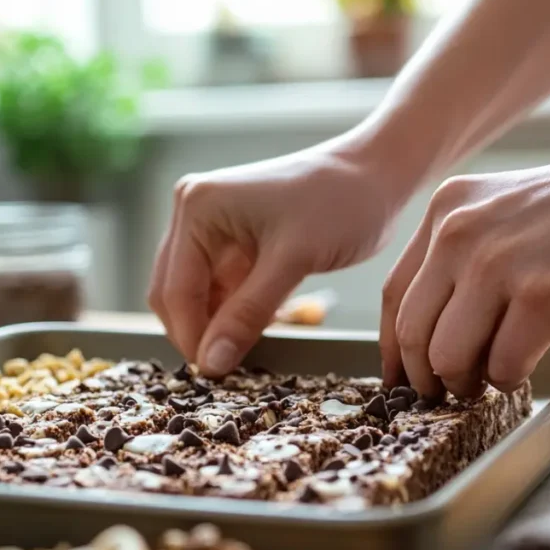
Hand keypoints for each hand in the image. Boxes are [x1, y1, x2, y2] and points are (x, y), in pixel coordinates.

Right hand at [148, 132, 413, 376]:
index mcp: (197, 207)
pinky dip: (228, 314)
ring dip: (212, 325)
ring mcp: (208, 226)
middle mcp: (192, 212)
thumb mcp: (292, 262)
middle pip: (172, 293)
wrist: (376, 173)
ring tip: (243, 353)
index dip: (191, 337)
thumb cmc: (340, 203)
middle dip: (196, 332)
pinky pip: (215, 289)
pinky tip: (252, 330)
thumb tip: (211, 364)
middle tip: (227, 370)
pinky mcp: (228, 240)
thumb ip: (247, 314)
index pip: (176, 289)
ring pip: (192, 295)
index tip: (215, 375)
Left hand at [381, 144, 549, 399]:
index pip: (394, 295)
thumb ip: (460, 256)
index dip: (391, 348)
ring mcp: (498, 262)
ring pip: (447, 357)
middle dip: (425, 377)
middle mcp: (459, 231)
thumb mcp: (503, 212)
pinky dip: (510, 380)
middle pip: (412, 332)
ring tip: (488, 380)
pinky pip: (503, 364)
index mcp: (446, 209)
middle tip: (445, 393)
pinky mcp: (543, 293)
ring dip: (466, 384)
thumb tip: (427, 332)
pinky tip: (524, 369)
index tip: (397, 378)